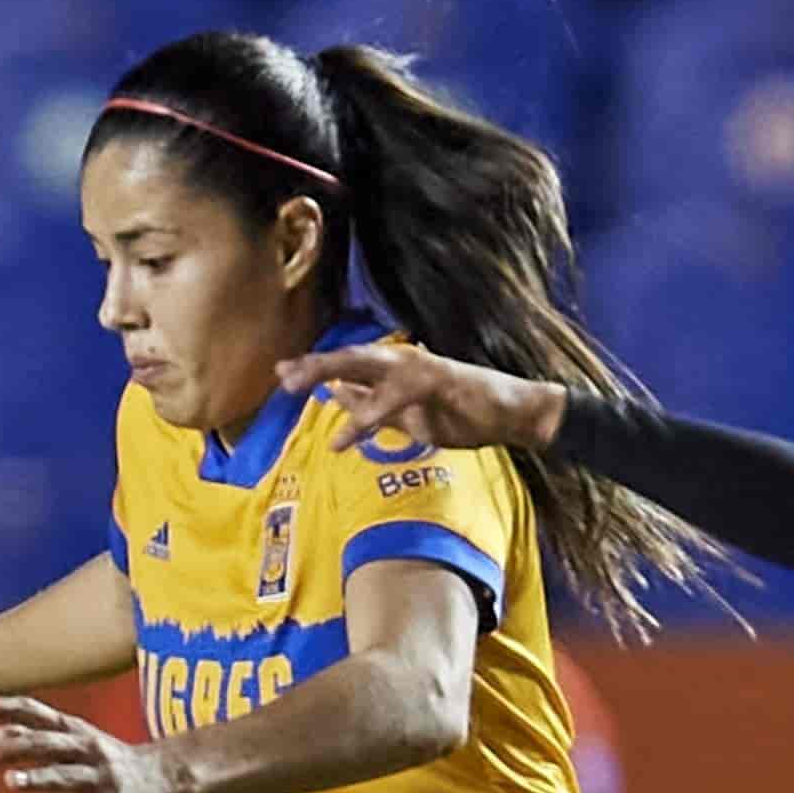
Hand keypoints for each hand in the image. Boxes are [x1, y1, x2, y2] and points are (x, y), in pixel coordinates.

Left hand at [0, 698, 181, 792]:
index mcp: (74, 729)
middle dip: (9, 750)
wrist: (163, 775)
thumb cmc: (108, 758)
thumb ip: (39, 736)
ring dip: (37, 777)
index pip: (37, 712)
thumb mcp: (75, 741)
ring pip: (65, 774)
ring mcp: (102, 774)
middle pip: (44, 745)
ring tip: (10, 782)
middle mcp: (86, 747)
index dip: (6, 709)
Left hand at [275, 343, 567, 453]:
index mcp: (396, 367)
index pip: (349, 363)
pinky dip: (366, 414)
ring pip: (365, 366)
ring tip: (298, 387)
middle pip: (349, 357)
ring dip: (329, 373)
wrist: (511, 413)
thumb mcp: (407, 415)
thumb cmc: (464, 413)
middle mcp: (402, 360)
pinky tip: (344, 435)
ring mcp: (418, 367)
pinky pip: (392, 398)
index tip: (283, 373)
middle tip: (282, 375)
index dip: (316, 367)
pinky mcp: (434, 381)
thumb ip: (372, 406)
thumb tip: (336, 396)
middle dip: (314, 365)